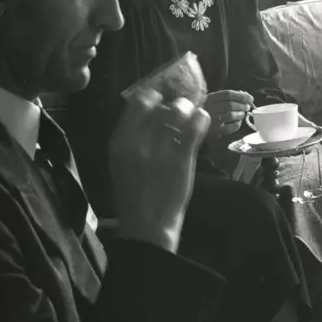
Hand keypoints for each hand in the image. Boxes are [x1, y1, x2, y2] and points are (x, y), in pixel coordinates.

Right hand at [110, 87, 209, 252]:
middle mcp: (138, 141)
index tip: (161, 99)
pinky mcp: (182, 158)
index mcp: (120, 141)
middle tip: (180, 108)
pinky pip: (195, 128)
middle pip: (160, 105)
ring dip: (188, 109)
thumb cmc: (133, 194)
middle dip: (173, 103)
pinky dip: (201, 120)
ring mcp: (162, 149)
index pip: (138, 103)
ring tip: (191, 115)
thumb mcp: (120, 161)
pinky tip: (201, 122)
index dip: (153, 96)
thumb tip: (151, 112)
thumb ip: (132, 137)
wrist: (147, 224)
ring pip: (179, 112)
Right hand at [203, 89, 254, 139]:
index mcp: (210, 98)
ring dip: (240, 114)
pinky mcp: (214, 131)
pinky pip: (229, 128)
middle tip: (247, 107)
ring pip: (230, 115)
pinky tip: (237, 122)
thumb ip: (228, 97)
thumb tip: (246, 95)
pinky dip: (236, 124)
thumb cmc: (207, 110)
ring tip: (242, 114)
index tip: (250, 98)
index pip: (228, 94)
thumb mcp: (213, 100)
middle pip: (230, 104)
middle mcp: (210, 108)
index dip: (241, 96)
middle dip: (242, 105)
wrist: (193, 124)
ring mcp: (212, 120)